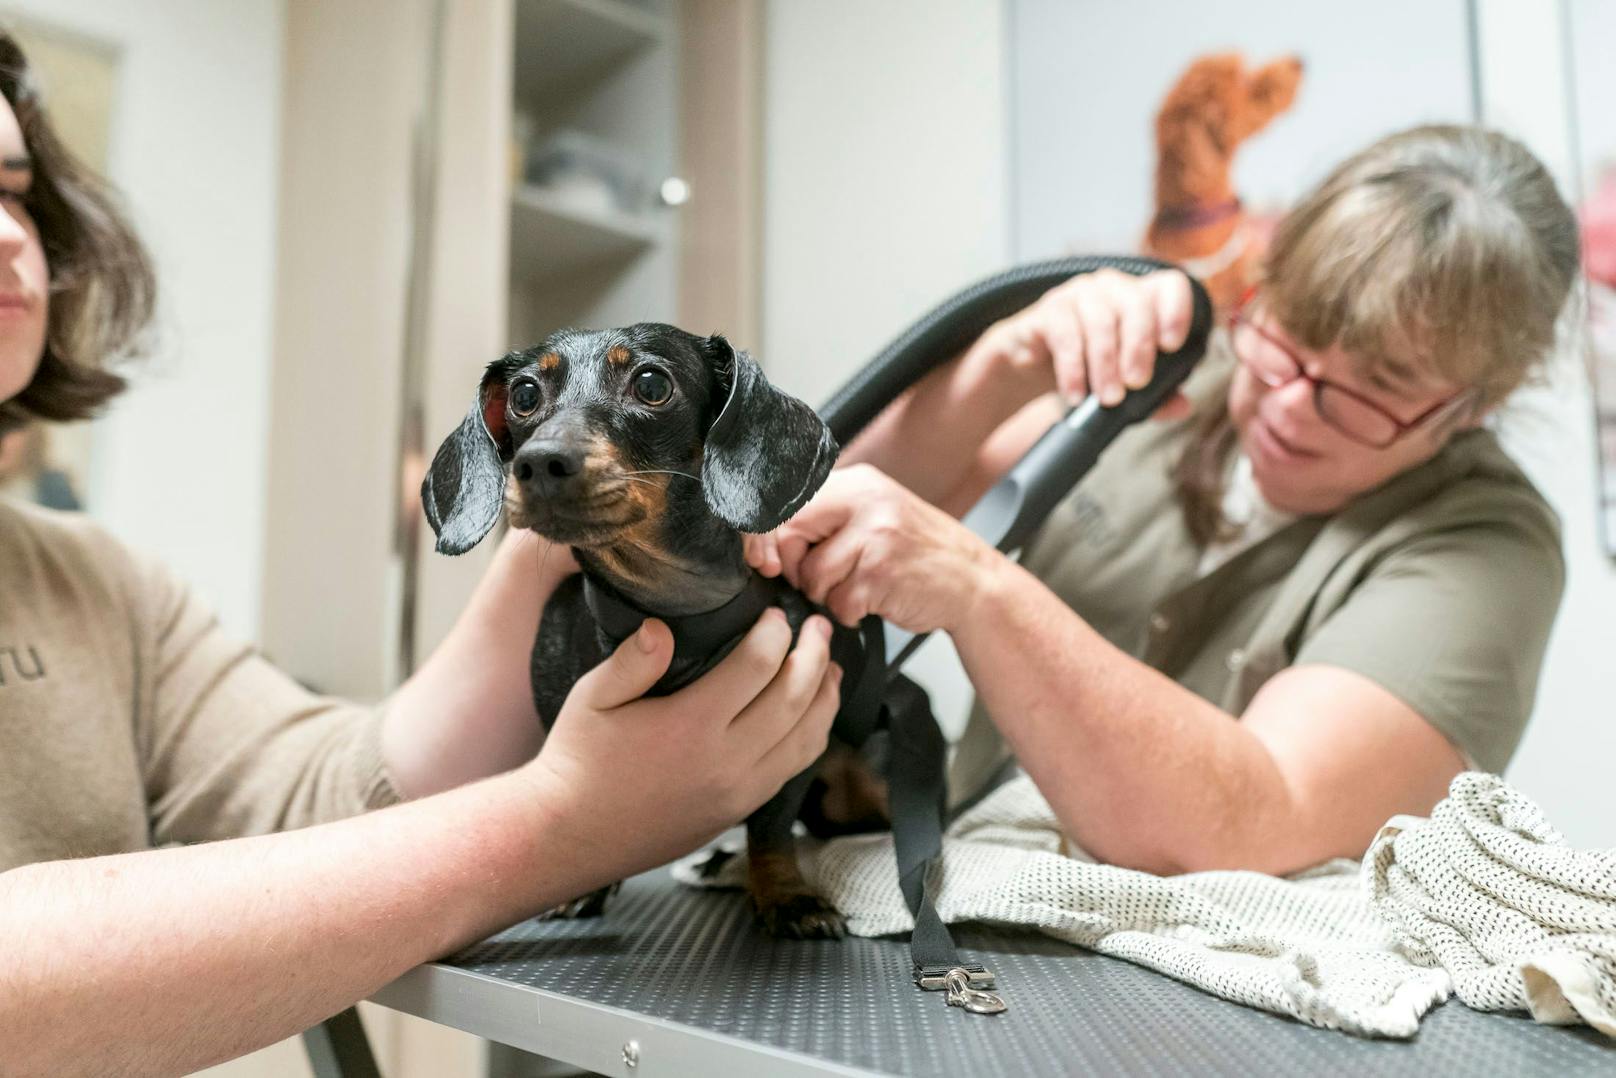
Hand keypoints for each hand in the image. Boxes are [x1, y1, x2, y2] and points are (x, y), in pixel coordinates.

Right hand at [522, 608, 840, 875]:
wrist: (568, 836)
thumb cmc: (576, 762)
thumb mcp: (591, 698)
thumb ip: (632, 660)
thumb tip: (661, 628)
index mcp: (690, 726)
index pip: (757, 666)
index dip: (774, 634)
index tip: (776, 614)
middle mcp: (725, 762)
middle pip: (795, 699)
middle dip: (814, 656)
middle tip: (819, 627)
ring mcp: (737, 792)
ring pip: (806, 740)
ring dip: (824, 698)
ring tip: (830, 667)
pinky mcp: (737, 812)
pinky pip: (791, 770)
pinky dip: (810, 737)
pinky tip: (809, 717)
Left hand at [750, 464, 999, 634]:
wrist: (974, 582)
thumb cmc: (919, 555)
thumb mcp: (875, 516)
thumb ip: (827, 518)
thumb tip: (765, 540)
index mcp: (857, 482)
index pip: (786, 499)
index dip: (763, 534)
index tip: (763, 559)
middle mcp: (865, 501)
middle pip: (789, 531)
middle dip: (793, 566)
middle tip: (821, 578)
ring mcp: (875, 536)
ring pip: (812, 574)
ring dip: (826, 595)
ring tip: (857, 589)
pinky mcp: (881, 573)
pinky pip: (837, 602)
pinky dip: (849, 613)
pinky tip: (873, 602)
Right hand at [979, 267, 1193, 415]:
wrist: (1035, 364)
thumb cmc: (1091, 366)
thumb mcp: (1126, 382)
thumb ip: (1157, 395)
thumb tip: (1182, 407)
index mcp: (1142, 299)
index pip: (1170, 286)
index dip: (1176, 311)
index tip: (1172, 346)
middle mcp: (1114, 288)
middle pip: (1137, 304)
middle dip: (1139, 347)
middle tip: (1136, 384)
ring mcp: (1080, 294)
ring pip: (1101, 321)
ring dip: (1106, 365)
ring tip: (1108, 399)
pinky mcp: (1050, 309)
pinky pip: (1065, 334)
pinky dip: (1073, 370)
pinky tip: (1075, 395)